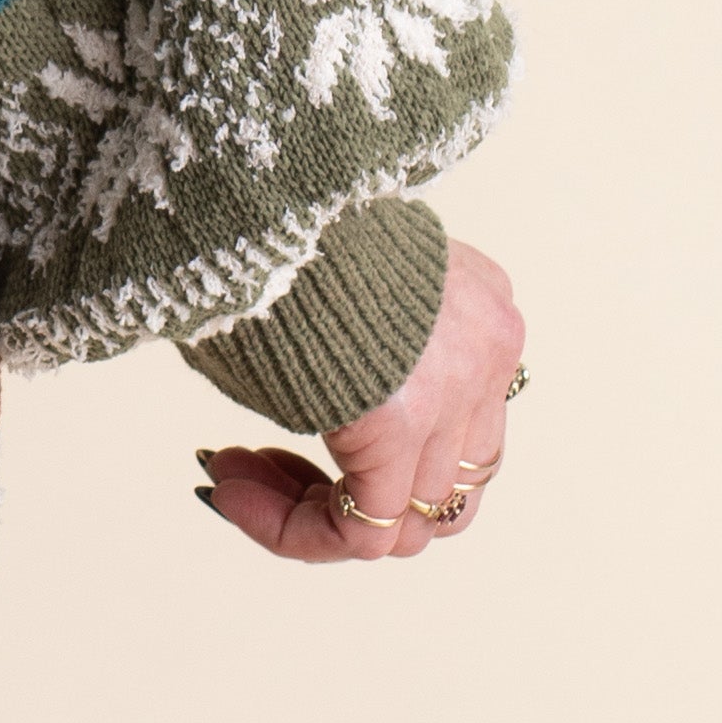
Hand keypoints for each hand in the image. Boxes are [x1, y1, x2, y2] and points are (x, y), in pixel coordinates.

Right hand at [198, 236, 526, 564]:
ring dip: (311, 516)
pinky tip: (232, 490)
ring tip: (234, 479)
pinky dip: (296, 531)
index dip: (368, 453)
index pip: (454, 426)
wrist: (264, 190)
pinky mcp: (408, 422)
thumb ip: (354, 355)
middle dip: (349, 494)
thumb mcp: (335, 284)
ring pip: (408, 520)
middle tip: (258, 466)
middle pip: (444, 481)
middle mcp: (489, 351)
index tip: (283, 428)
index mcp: (477, 306)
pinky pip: (365, 532)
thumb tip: (303, 405)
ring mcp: (462, 389)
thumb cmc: (272, 219)